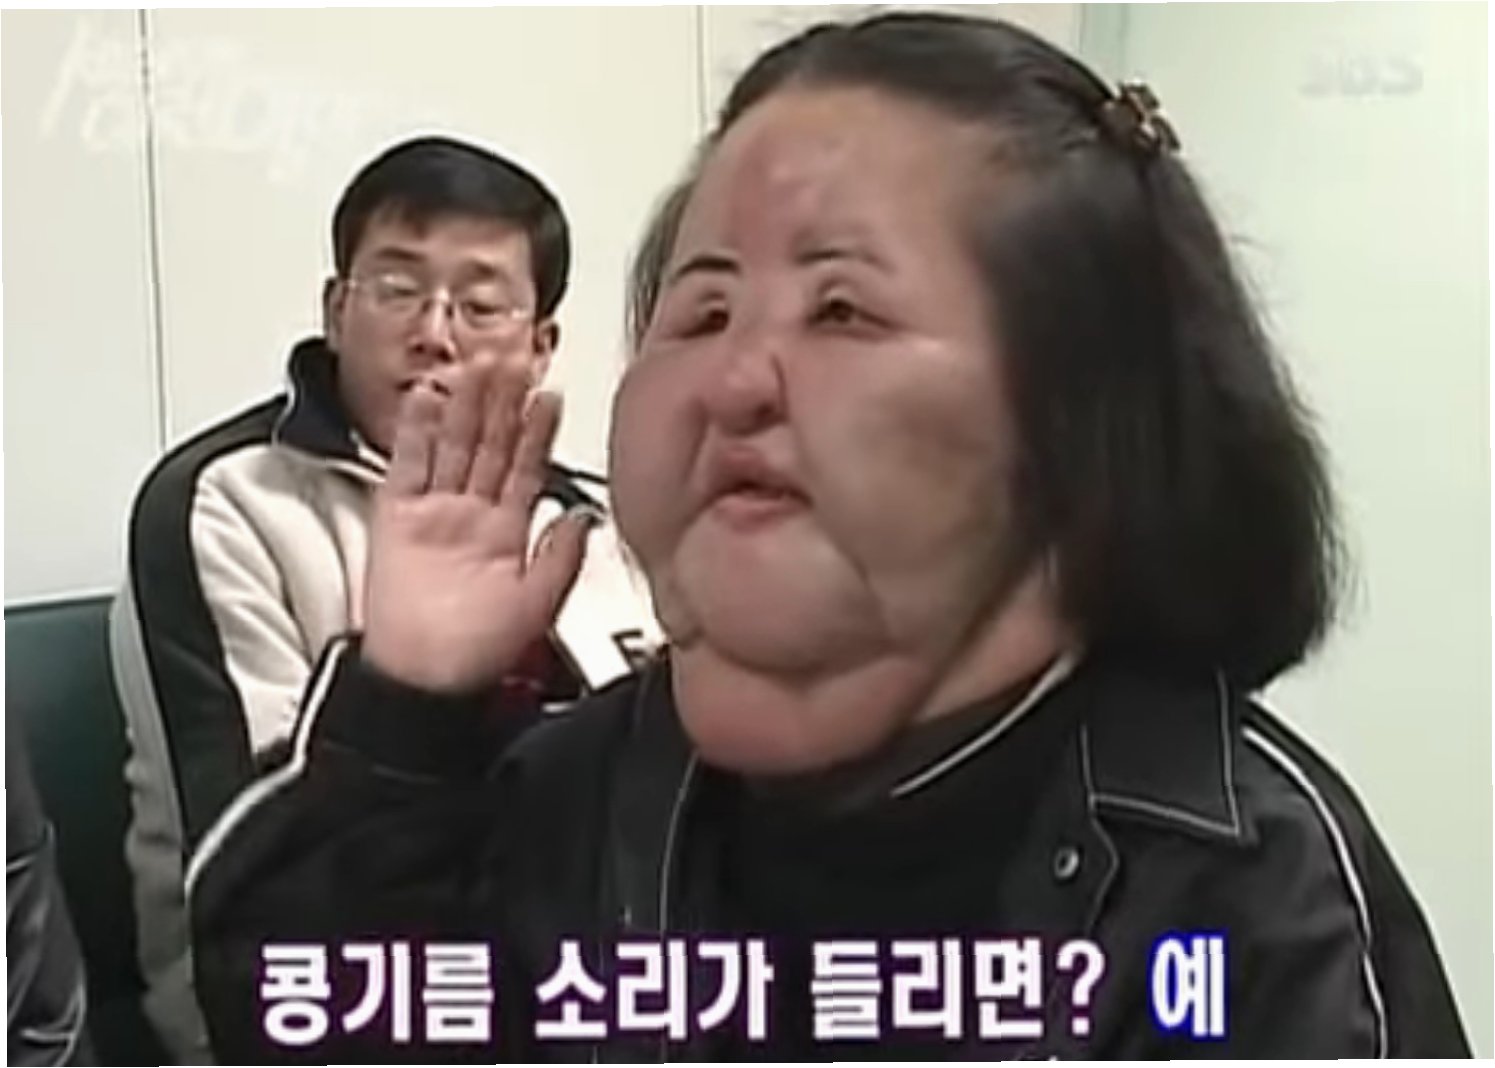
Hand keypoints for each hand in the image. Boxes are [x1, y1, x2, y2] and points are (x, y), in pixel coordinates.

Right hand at [362, 357, 594, 691]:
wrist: (425, 681)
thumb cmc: (479, 653)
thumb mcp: (540, 606)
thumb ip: (562, 558)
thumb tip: (584, 517)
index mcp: (508, 531)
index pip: (526, 466)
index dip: (538, 430)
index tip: (550, 394)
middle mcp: (473, 515)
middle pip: (488, 443)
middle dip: (501, 400)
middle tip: (512, 356)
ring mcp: (434, 512)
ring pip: (451, 445)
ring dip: (463, 405)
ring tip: (476, 365)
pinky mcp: (396, 518)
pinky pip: (406, 467)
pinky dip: (412, 433)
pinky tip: (424, 400)